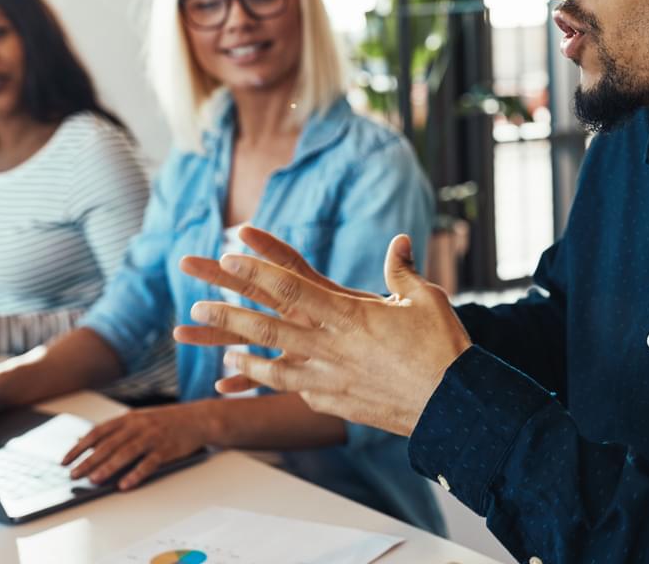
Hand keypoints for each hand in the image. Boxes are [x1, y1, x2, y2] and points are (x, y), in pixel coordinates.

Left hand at [61, 403, 209, 490]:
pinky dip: (136, 474)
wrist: (198, 418)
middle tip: (75, 474)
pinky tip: (125, 484)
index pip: (98, 433)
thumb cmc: (165, 421)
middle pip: (109, 444)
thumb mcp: (137, 419)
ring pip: (126, 453)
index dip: (79, 447)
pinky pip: (149, 463)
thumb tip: (84, 438)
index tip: (65, 460)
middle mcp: (138, 426)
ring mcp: (153, 437)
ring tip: (94, 480)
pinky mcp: (167, 449)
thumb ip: (113, 429)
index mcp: (128, 418)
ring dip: (109, 467)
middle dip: (89, 460)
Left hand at [175, 228, 471, 436]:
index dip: (256, 269)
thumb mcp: (424, 300)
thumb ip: (402, 270)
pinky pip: (295, 392)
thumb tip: (400, 242)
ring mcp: (329, 379)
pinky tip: (264, 383)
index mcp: (348, 315)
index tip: (229, 256)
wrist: (452, 405)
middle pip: (267, 328)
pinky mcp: (334, 403)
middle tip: (196, 308)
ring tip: (221, 353)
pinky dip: (275, 385)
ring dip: (242, 358)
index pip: (290, 287)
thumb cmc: (442, 348)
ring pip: (272, 367)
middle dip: (227, 316)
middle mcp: (330, 347)